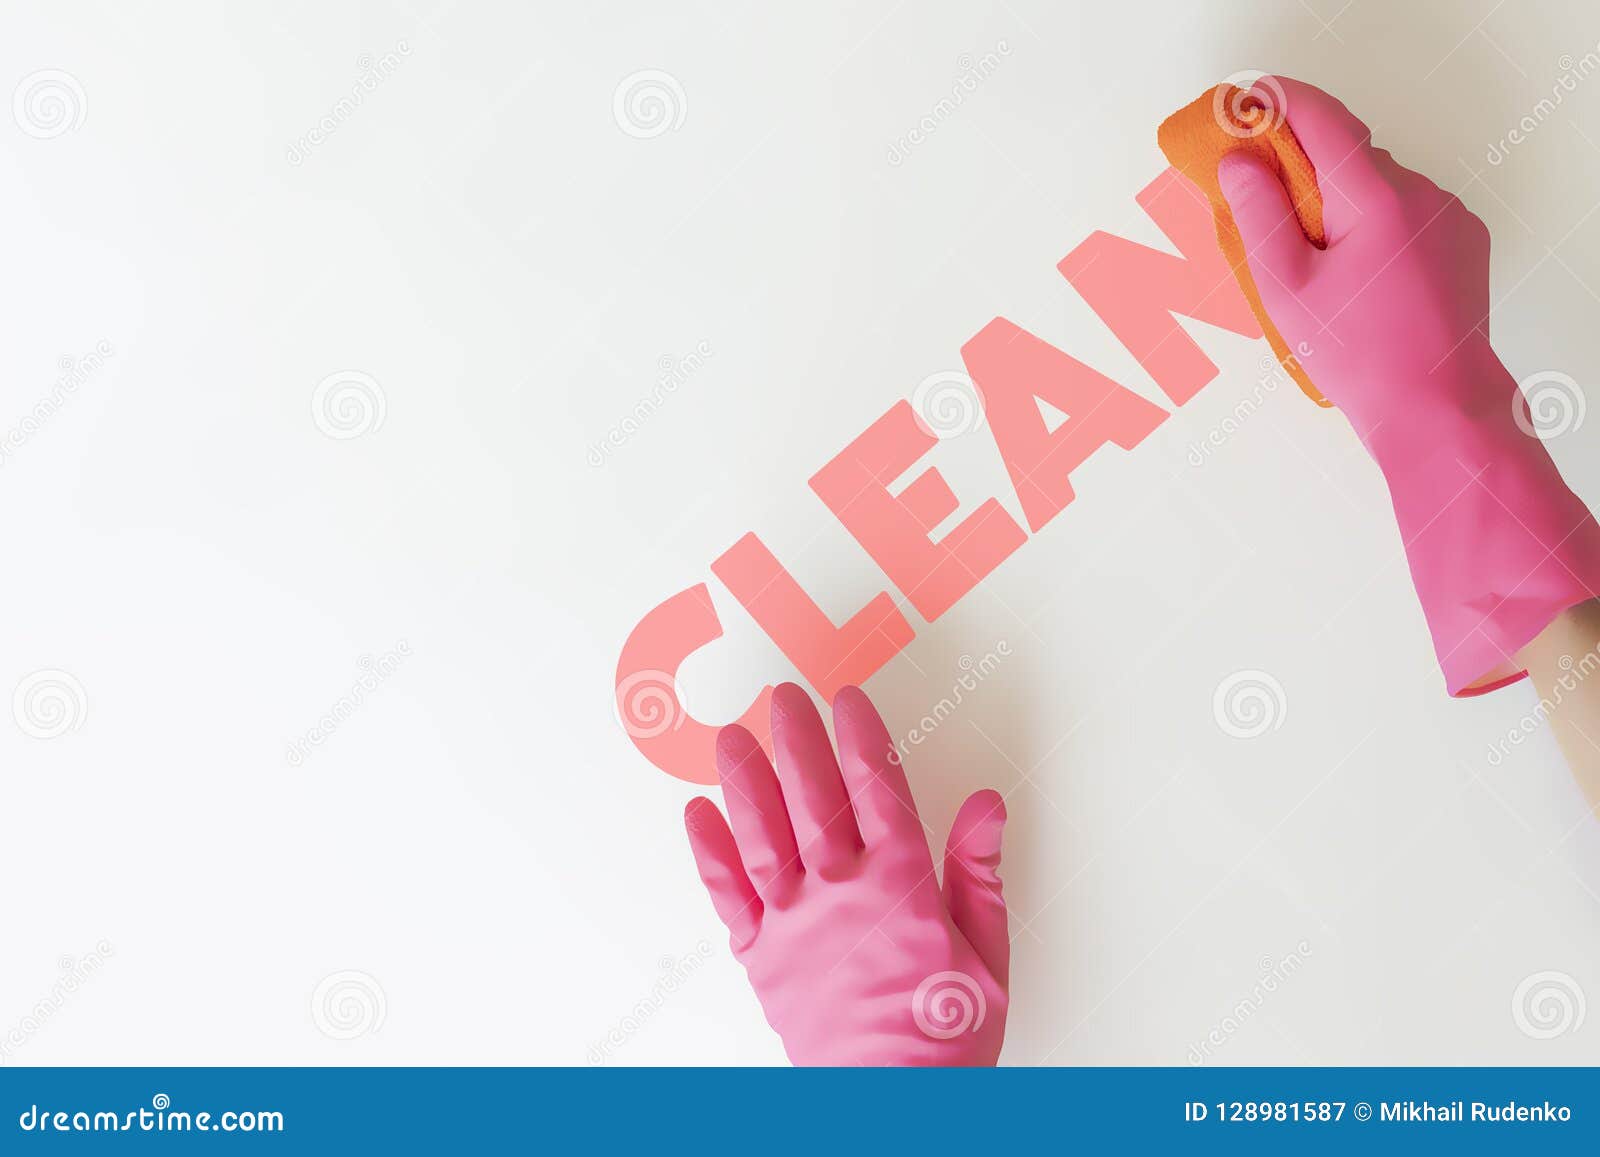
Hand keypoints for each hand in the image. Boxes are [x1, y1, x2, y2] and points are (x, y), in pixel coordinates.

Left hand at [684, 682, 1009, 1064]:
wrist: (891, 1106)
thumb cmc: (942, 1037)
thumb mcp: (987, 953)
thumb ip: (979, 873)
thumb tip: (986, 806)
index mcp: (900, 882)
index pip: (878, 788)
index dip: (862, 737)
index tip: (848, 701)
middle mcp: (839, 889)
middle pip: (813, 795)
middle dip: (798, 739)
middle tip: (783, 697)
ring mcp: (793, 921)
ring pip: (763, 832)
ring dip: (746, 779)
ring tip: (732, 737)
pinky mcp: (762, 956)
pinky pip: (728, 894)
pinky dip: (710, 851)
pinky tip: (697, 814)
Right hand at [1217, 76, 1599, 694]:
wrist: (1437, 409)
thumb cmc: (1360, 358)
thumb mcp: (1286, 287)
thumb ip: (1259, 215)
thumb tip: (1240, 162)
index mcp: (1377, 199)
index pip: (1323, 121)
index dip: (1279, 102)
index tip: (1245, 100)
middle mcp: (1422, 196)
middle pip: (1349, 155)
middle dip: (1301, 166)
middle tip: (1256, 194)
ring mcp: (1449, 219)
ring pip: (1377, 187)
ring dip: (1336, 202)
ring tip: (1303, 260)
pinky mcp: (1463, 244)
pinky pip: (1405, 214)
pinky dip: (1369, 225)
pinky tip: (1348, 275)